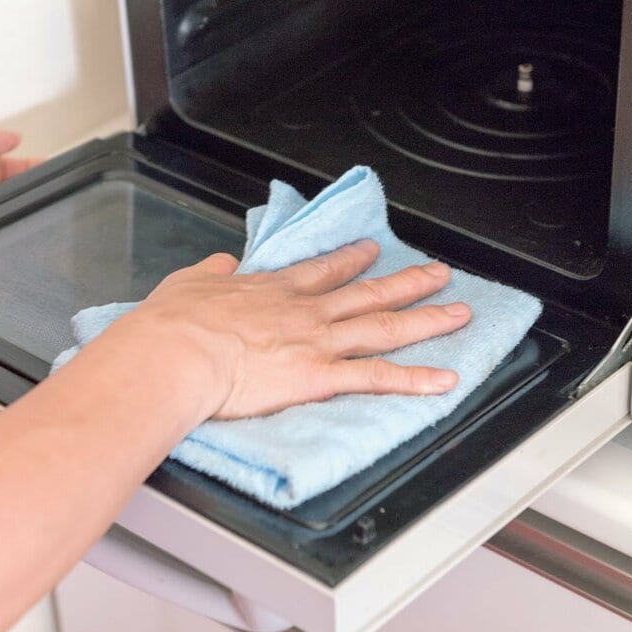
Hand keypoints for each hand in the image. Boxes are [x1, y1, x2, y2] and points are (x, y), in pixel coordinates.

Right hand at [119, 239, 471, 422]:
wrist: (175, 353)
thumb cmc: (172, 325)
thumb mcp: (187, 284)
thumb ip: (210, 274)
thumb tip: (219, 264)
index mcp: (273, 290)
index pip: (323, 271)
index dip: (351, 260)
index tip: (370, 251)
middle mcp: (304, 311)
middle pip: (369, 293)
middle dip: (408, 282)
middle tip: (438, 273)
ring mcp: (317, 341)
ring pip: (385, 327)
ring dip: (426, 319)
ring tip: (459, 314)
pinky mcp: (319, 375)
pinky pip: (377, 377)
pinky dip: (414, 379)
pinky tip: (444, 380)